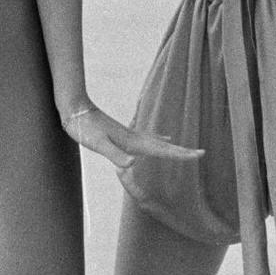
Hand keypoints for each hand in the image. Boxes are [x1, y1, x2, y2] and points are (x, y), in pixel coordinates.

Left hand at [64, 102, 201, 173]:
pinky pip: (148, 138)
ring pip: (158, 142)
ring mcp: (130, 134)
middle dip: (182, 151)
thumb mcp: (98, 145)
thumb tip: (133, 164)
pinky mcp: (124, 134)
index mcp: (133, 142)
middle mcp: (134, 137)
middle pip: (164, 146)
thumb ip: (115, 154)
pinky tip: (163, 137)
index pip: (162, 150)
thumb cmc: (84, 129)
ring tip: (185, 150)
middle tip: (200, 154)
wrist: (75, 110)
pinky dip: (159, 140)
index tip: (199, 155)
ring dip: (172, 147)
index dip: (180, 154)